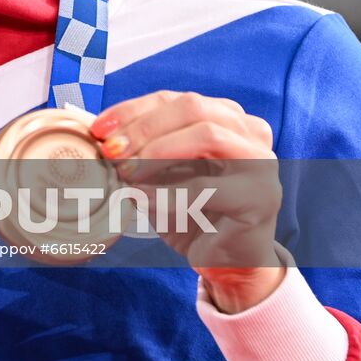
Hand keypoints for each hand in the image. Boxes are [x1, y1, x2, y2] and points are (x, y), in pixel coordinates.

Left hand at [91, 90, 284, 312]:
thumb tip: (99, 133)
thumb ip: (140, 149)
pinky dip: (168, 192)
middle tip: (112, 153)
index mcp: (225, 116)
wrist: (227, 261)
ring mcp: (261, 162)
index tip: (98, 130)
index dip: (132, 111)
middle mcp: (249, 131)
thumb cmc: (191, 211)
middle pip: (192, 108)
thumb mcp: (161, 174)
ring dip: (158, 153)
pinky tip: (142, 200)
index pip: (173, 99)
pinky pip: (208, 186)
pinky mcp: (261, 196)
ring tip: (127, 174)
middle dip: (144, 128)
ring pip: (207, 135)